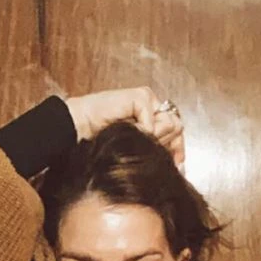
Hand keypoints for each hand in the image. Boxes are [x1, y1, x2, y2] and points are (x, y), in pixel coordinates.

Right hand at [65, 88, 184, 165]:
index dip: (178, 147)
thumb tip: (180, 160)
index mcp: (152, 118)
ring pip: (170, 123)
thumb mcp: (135, 150)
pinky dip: (141, 131)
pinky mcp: (140, 97)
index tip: (177, 163)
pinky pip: (152, 121)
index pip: (176, 130)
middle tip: (145, 149)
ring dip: (153, 138)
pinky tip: (127, 129)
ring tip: (134, 138)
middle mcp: (152, 107)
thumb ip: (156, 149)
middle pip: (177, 127)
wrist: (81, 131)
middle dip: (165, 144)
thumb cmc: (101, 142)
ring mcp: (147, 100)